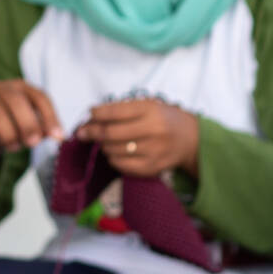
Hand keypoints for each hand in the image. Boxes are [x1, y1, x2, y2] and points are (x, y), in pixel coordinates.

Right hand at [0, 79, 62, 160]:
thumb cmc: (9, 125)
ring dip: (9, 136)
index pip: (40, 97)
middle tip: (33, 143)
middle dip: (28, 124)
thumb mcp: (28, 126)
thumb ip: (42, 129)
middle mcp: (3, 88)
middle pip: (17, 101)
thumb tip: (57, 135)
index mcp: (22, 88)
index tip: (58, 137)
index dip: (51, 117)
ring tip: (13, 146)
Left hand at [77, 97, 198, 180]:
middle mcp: (152, 130)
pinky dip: (113, 159)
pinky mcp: (152, 168)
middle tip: (82, 132)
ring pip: (114, 151)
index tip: (89, 113)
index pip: (115, 112)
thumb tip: (92, 117)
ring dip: (103, 146)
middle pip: (111, 134)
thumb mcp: (148, 105)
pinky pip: (123, 166)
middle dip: (91, 132)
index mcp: (150, 110)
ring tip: (103, 141)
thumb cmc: (163, 118)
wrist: (190, 139)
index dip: (97, 113)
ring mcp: (153, 151)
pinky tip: (115, 153)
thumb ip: (122, 109)